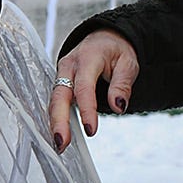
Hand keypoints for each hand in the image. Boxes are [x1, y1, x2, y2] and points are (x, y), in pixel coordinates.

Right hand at [46, 30, 139, 149]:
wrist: (105, 38)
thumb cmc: (116, 50)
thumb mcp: (128, 63)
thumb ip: (122, 85)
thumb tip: (118, 107)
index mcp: (87, 58)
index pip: (84, 87)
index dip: (86, 110)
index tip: (91, 130)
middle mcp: (69, 66)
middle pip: (59, 95)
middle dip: (59, 121)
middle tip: (62, 143)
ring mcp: (61, 74)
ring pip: (54, 100)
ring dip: (55, 123)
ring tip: (60, 144)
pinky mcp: (60, 83)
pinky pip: (56, 101)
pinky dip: (56, 118)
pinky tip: (59, 134)